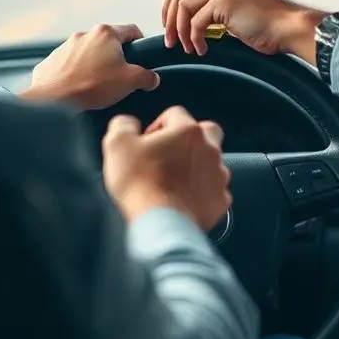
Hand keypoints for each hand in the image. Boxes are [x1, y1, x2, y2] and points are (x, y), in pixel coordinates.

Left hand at [20, 24, 158, 109]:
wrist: (52, 99)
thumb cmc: (92, 86)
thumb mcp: (130, 81)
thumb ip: (147, 77)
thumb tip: (152, 78)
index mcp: (106, 33)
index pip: (132, 30)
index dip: (141, 43)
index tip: (142, 57)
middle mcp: (85, 34)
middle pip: (109, 42)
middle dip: (116, 57)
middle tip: (120, 76)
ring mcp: (66, 46)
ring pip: (89, 52)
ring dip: (95, 64)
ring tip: (97, 85)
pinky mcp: (52, 60)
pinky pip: (70, 64)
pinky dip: (76, 73)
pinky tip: (79, 89)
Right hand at [103, 106, 230, 228]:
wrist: (158, 224)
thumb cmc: (139, 183)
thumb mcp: (117, 144)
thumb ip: (124, 125)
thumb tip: (128, 124)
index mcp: (188, 131)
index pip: (175, 114)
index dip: (158, 126)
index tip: (146, 143)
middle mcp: (209, 149)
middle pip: (206, 131)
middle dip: (189, 139)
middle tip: (170, 155)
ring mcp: (218, 175)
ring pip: (212, 162)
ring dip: (196, 166)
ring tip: (175, 181)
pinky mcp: (220, 200)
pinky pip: (214, 189)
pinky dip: (202, 192)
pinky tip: (184, 200)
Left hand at [162, 0, 324, 61]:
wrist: (289, 27)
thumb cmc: (268, 23)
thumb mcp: (238, 3)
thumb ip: (216, 1)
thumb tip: (187, 16)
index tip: (169, 18)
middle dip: (169, 16)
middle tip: (170, 37)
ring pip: (183, 5)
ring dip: (180, 30)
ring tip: (187, 47)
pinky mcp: (224, 0)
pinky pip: (196, 21)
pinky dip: (194, 38)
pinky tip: (202, 50)